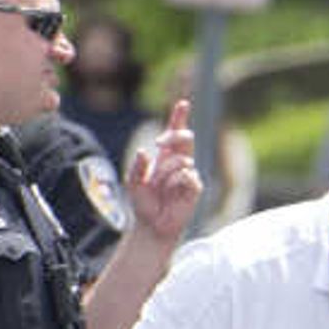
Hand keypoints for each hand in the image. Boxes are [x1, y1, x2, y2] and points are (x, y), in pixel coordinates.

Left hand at [127, 94, 201, 239]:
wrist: (152, 225)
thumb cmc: (144, 203)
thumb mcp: (133, 183)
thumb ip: (137, 167)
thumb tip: (145, 151)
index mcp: (165, 157)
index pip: (174, 134)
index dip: (179, 118)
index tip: (183, 103)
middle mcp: (179, 162)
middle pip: (185, 138)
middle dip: (174, 135)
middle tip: (160, 142)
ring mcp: (189, 174)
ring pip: (181, 160)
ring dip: (166, 172)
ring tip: (160, 188)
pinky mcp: (195, 187)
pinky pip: (187, 176)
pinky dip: (175, 183)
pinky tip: (172, 194)